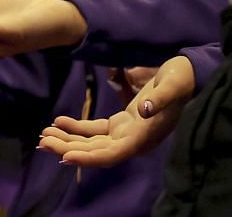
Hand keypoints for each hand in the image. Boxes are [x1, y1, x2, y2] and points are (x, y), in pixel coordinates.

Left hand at [37, 54, 195, 167]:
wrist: (189, 75)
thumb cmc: (182, 79)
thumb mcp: (173, 84)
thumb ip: (160, 98)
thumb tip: (143, 110)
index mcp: (144, 137)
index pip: (112, 155)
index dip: (89, 158)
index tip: (65, 156)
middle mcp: (134, 141)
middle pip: (97, 152)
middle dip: (69, 148)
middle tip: (42, 142)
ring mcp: (128, 133)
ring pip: (93, 143)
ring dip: (68, 140)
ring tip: (44, 134)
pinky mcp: (123, 123)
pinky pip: (96, 130)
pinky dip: (77, 128)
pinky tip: (58, 121)